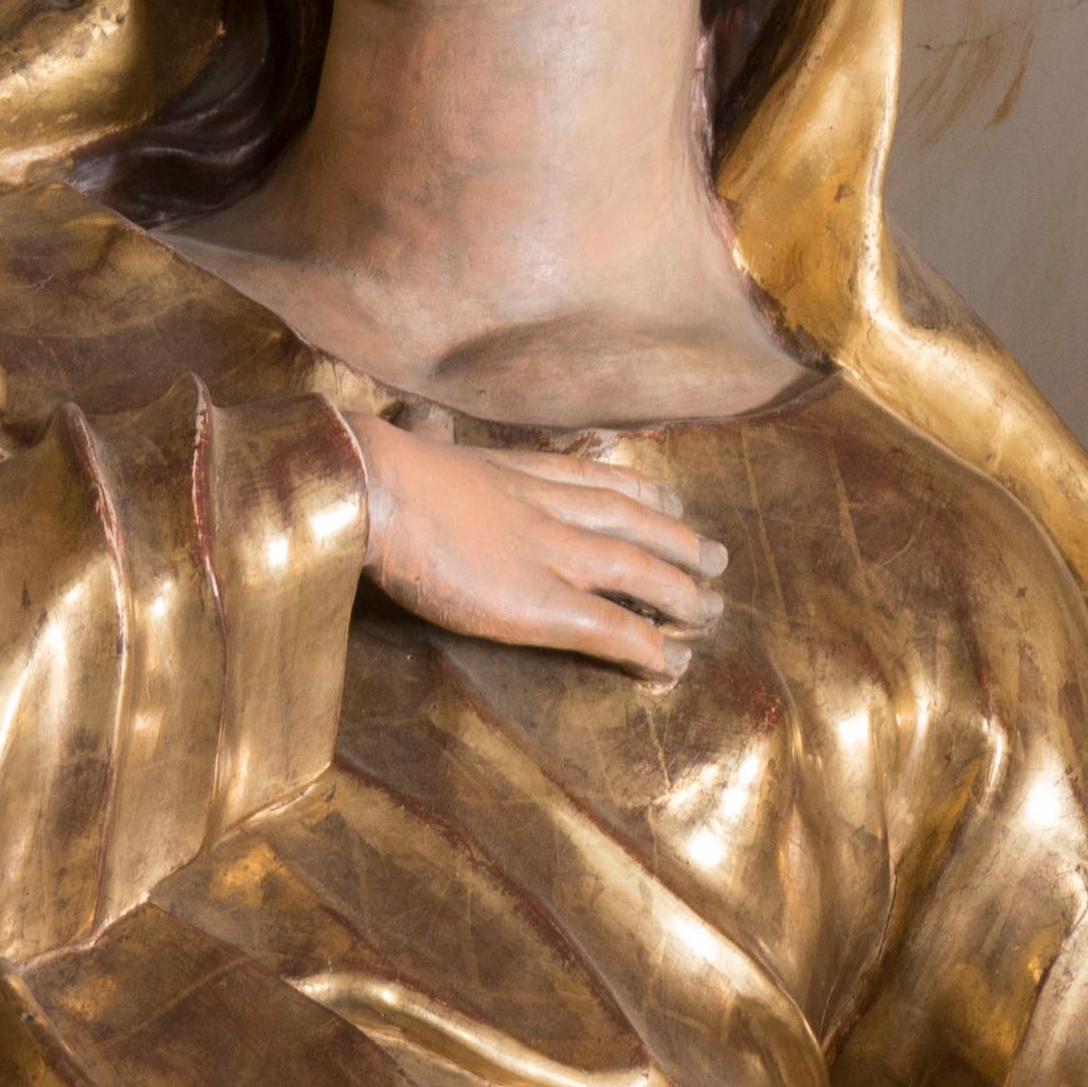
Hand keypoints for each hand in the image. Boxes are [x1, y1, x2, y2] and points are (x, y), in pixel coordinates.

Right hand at [347, 411, 724, 675]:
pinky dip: (648, 646)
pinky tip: (673, 663)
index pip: (594, 478)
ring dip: (681, 593)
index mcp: (515, 470)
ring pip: (638, 570)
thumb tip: (415, 423)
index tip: (670, 497)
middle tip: (717, 557)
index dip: (639, 490)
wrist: (370, 485)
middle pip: (632, 521)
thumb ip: (431, 442)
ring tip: (712, 611)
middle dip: (679, 540)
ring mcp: (549, 555)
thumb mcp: (414, 443)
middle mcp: (547, 507)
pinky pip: (611, 628)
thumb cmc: (371, 470)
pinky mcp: (540, 605)